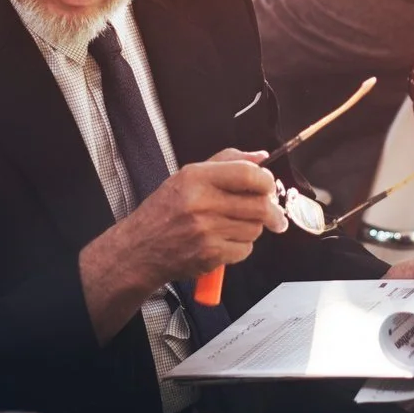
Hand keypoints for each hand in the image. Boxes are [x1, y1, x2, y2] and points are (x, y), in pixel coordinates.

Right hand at [84, 152, 284, 303]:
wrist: (139, 249)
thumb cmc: (163, 213)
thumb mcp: (187, 176)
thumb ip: (226, 162)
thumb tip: (261, 158)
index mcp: (196, 178)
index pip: (248, 174)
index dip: (267, 181)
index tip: (270, 188)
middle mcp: (201, 203)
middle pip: (259, 204)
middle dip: (273, 211)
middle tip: (274, 215)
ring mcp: (206, 230)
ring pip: (255, 228)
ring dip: (252, 228)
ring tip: (233, 226)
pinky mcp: (210, 254)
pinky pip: (244, 250)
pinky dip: (240, 247)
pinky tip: (224, 241)